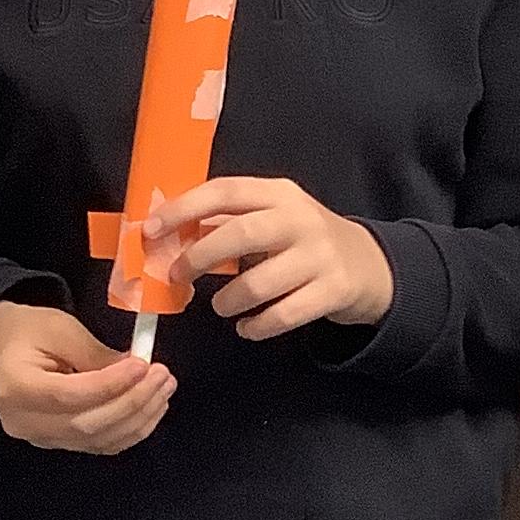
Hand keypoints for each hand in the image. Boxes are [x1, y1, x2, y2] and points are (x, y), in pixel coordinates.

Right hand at [0, 298, 173, 453]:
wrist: (3, 350)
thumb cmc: (28, 332)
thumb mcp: (59, 329)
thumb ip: (95, 354)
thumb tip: (137, 371)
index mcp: (15, 387)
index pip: (69, 395)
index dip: (110, 384)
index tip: (143, 365)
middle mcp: (24, 422)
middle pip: (86, 424)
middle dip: (132, 402)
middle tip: (162, 376)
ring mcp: (41, 439)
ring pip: (98, 439)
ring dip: (139, 417)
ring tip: (163, 389)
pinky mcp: (59, 444)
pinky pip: (100, 445)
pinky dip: (132, 430)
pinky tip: (151, 407)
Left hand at [152, 177, 393, 341]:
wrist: (368, 264)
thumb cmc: (301, 240)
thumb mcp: (272, 218)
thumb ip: (228, 222)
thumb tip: (167, 236)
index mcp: (278, 193)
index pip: (224, 192)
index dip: (183, 209)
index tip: (151, 229)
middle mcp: (300, 220)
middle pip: (239, 235)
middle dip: (199, 258)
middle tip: (177, 275)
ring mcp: (319, 256)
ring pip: (258, 283)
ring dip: (228, 301)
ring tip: (222, 307)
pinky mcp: (333, 291)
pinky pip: (283, 315)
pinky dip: (257, 326)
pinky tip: (248, 327)